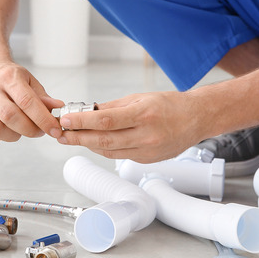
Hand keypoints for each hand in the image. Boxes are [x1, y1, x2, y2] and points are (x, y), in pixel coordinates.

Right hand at [0, 59, 63, 145]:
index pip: (27, 102)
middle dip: (29, 130)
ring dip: (13, 135)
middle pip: (10, 117)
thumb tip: (57, 108)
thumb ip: (43, 97)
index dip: (43, 119)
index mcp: (8, 78)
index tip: (54, 130)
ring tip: (20, 129)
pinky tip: (2, 132)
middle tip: (38, 131)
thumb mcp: (29, 81)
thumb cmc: (8, 77)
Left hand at [55, 91, 204, 162]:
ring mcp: (147, 150)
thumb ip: (113, 106)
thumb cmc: (170, 105)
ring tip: (73, 138)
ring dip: (88, 145)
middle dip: (79, 138)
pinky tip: (95, 142)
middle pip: (104, 140)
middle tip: (62, 135)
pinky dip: (105, 149)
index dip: (83, 122)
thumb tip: (89, 111)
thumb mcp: (140, 97)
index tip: (67, 120)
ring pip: (110, 151)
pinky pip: (120, 156)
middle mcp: (146, 135)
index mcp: (143, 114)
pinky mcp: (147, 160)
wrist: (196, 118)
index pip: (105, 121)